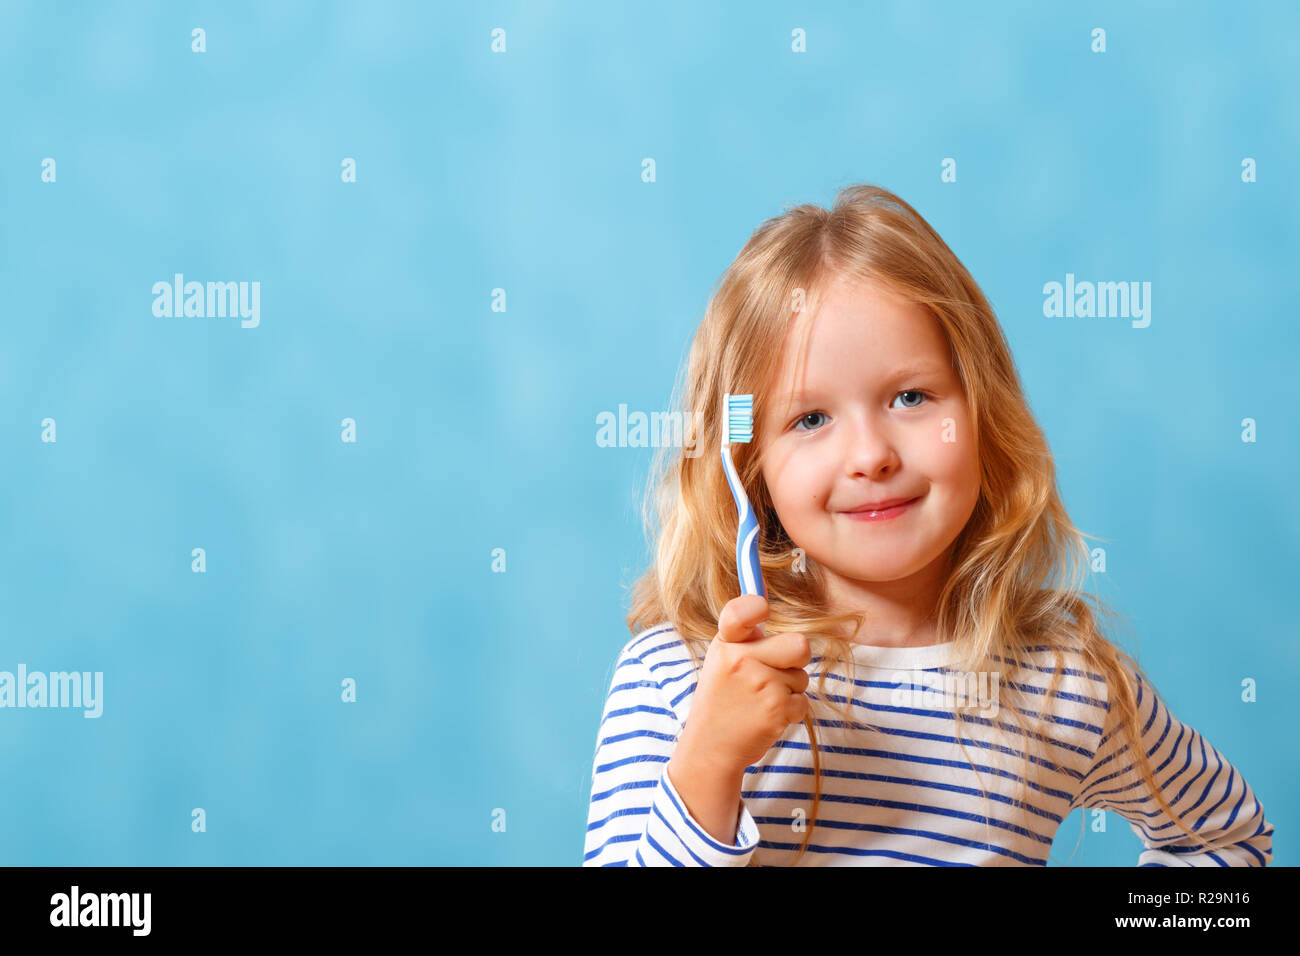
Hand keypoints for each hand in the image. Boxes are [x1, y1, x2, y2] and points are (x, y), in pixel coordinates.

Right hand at [676, 594, 811, 775]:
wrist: (711, 748)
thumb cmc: (721, 699)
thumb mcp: (722, 660)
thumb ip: (745, 634)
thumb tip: (763, 591)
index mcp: (726, 644)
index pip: (739, 612)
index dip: (754, 606)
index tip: (762, 607)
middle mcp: (741, 660)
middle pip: (799, 645)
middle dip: (796, 658)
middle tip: (777, 669)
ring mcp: (761, 685)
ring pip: (800, 676)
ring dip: (788, 689)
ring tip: (759, 700)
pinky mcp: (776, 710)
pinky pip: (802, 701)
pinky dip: (789, 711)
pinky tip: (765, 716)